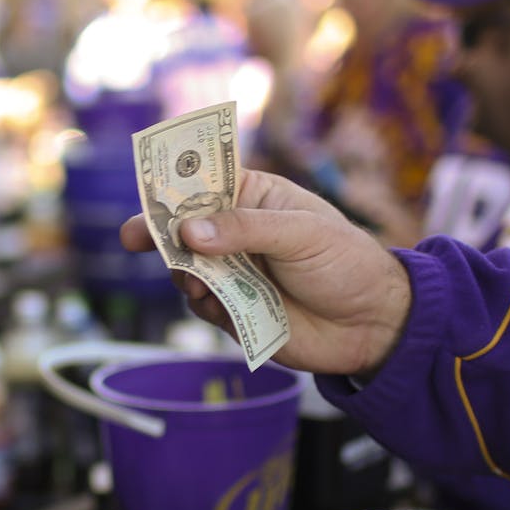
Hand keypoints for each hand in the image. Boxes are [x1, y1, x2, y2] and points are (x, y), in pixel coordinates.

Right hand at [120, 169, 411, 376]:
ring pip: (185, 268)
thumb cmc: (346, 263)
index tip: (146, 196)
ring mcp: (232, 272)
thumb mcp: (302, 233)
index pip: (203, 183)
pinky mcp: (232, 311)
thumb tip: (190, 232)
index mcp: (254, 198)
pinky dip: (201, 303)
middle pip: (182, 227)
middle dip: (160, 232)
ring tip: (196, 279)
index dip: (172, 187)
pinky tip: (216, 304)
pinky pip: (201, 304)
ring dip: (183, 272)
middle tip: (136, 237)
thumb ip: (246, 229)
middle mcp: (236, 233)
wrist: (372, 325)